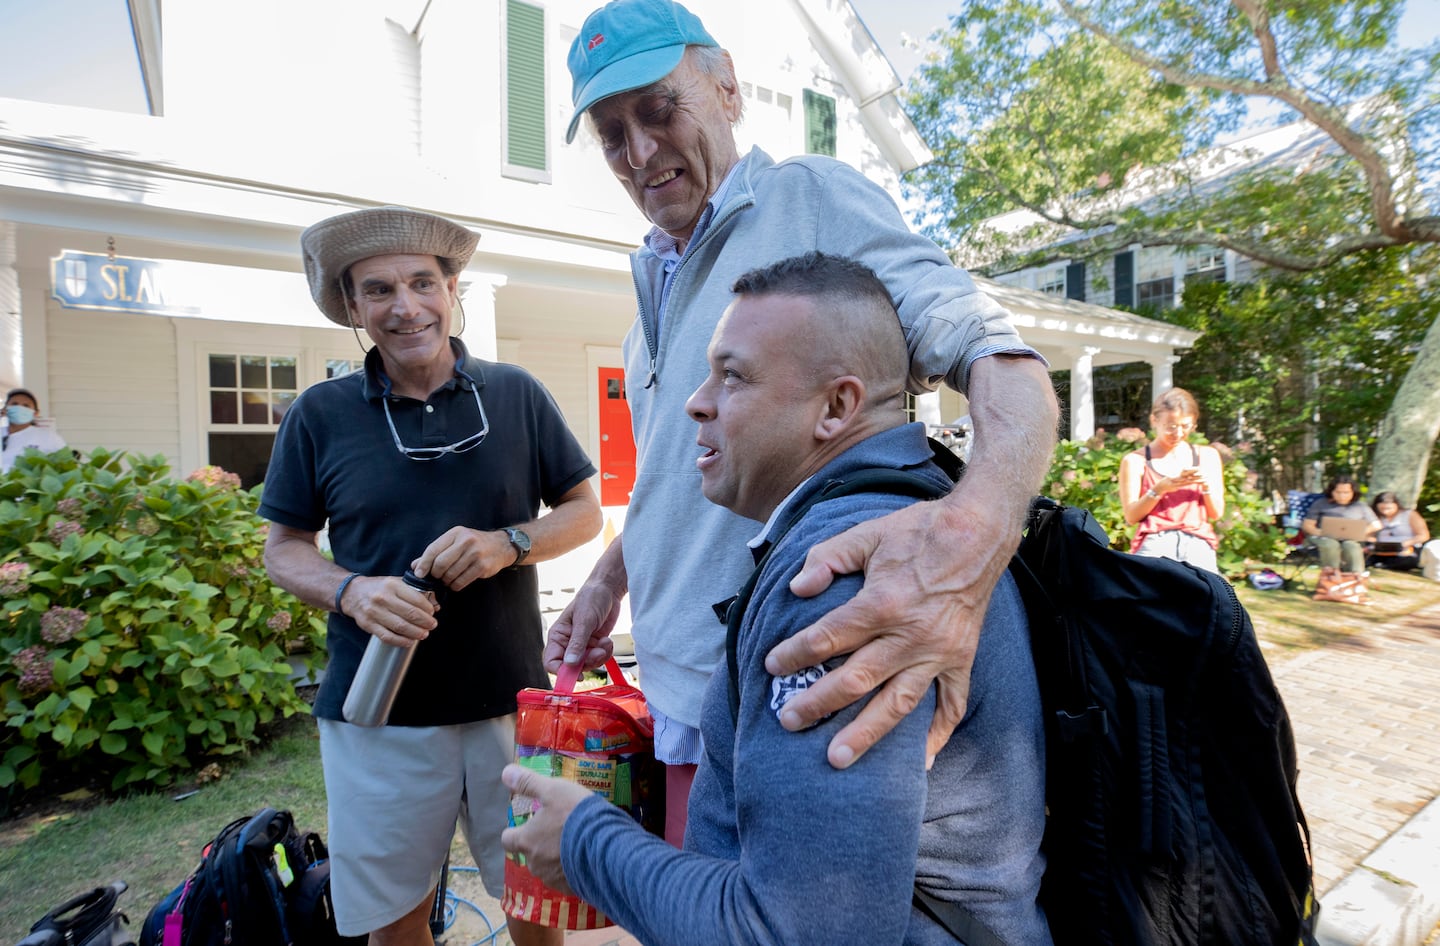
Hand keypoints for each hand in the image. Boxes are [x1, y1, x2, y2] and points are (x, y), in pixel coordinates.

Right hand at [340, 575, 438, 643]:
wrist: (352, 593)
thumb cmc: (378, 588)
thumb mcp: (396, 582)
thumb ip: (415, 591)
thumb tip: (434, 604)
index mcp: (392, 585)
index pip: (416, 598)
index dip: (427, 608)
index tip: (432, 613)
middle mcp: (382, 598)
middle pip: (410, 614)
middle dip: (425, 622)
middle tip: (432, 625)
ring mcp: (374, 612)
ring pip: (400, 626)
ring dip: (416, 632)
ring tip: (424, 634)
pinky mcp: (368, 625)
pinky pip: (387, 636)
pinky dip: (401, 641)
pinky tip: (410, 641)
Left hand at [413, 527, 513, 590]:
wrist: (501, 546)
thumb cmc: (473, 544)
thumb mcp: (455, 542)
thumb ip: (435, 552)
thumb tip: (415, 565)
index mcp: (456, 533)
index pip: (433, 549)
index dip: (423, 563)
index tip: (418, 574)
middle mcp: (466, 541)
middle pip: (441, 563)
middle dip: (436, 574)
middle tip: (438, 577)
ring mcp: (476, 554)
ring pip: (450, 574)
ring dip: (446, 581)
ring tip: (448, 579)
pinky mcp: (482, 566)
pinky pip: (461, 581)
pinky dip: (455, 585)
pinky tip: (456, 583)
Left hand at [500, 764, 594, 892]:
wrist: (607, 847)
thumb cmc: (576, 815)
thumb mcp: (554, 790)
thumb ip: (529, 783)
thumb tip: (505, 773)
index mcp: (526, 840)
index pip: (507, 839)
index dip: (515, 831)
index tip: (528, 824)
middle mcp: (534, 863)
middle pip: (530, 853)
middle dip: (542, 843)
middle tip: (561, 829)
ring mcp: (552, 879)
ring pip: (548, 867)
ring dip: (557, 857)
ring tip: (577, 842)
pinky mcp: (571, 888)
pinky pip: (566, 878)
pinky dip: (572, 869)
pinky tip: (587, 857)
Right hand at [543, 577, 621, 673]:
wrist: (609, 590)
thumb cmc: (592, 598)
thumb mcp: (584, 620)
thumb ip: (577, 643)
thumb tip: (570, 664)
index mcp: (558, 636)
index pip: (551, 662)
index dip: (561, 671)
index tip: (576, 674)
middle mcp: (568, 643)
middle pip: (572, 667)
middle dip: (587, 663)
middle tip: (597, 653)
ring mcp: (582, 646)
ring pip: (588, 664)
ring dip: (599, 657)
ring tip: (605, 643)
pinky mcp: (595, 645)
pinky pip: (599, 658)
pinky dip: (606, 652)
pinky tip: (608, 641)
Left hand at [770, 489, 1013, 768]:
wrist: (977, 533)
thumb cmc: (917, 532)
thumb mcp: (866, 534)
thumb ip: (827, 558)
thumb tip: (796, 588)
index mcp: (883, 601)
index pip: (829, 636)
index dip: (796, 652)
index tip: (771, 667)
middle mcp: (910, 635)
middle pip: (856, 679)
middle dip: (818, 702)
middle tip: (788, 721)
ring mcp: (939, 653)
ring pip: (897, 703)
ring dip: (866, 733)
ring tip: (837, 758)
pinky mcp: (962, 660)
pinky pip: (951, 706)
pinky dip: (937, 735)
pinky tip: (919, 762)